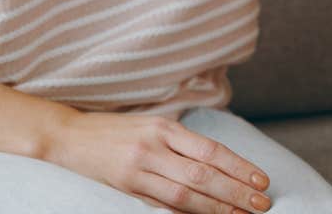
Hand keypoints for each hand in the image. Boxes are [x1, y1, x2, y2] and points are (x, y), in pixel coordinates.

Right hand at [41, 111, 272, 212]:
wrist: (69, 137)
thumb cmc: (117, 130)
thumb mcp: (153, 125)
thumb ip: (183, 142)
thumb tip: (221, 165)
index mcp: (164, 128)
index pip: (210, 150)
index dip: (239, 167)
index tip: (261, 180)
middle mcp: (153, 148)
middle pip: (202, 175)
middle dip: (236, 192)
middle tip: (262, 204)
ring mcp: (138, 171)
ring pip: (184, 196)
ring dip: (217, 209)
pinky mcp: (126, 189)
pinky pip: (162, 206)